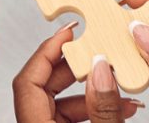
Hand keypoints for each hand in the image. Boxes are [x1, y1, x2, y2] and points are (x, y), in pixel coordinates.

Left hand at [13, 25, 145, 121]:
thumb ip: (103, 109)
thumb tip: (101, 70)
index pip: (27, 81)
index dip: (47, 52)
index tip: (69, 33)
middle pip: (43, 86)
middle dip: (75, 67)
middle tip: (96, 50)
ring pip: (59, 102)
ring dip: (90, 90)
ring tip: (117, 80)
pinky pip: (69, 117)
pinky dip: (92, 108)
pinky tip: (120, 105)